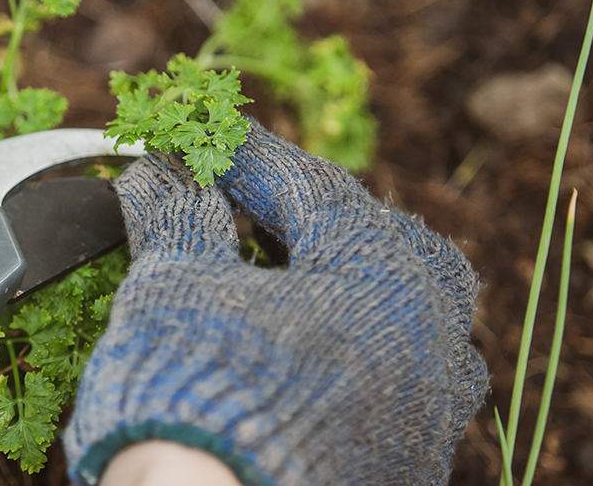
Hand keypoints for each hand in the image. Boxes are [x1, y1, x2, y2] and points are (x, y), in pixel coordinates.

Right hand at [64, 122, 487, 484]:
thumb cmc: (193, 393)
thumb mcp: (176, 285)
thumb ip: (177, 216)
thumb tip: (160, 171)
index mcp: (388, 279)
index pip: (315, 190)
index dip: (252, 159)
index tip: (209, 139)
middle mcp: (432, 345)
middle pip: (391, 250)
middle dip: (325, 219)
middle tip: (263, 205)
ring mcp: (428, 417)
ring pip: (411, 328)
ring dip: (353, 292)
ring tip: (291, 280)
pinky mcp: (406, 472)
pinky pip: (394, 395)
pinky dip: (354, 363)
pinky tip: (305, 364)